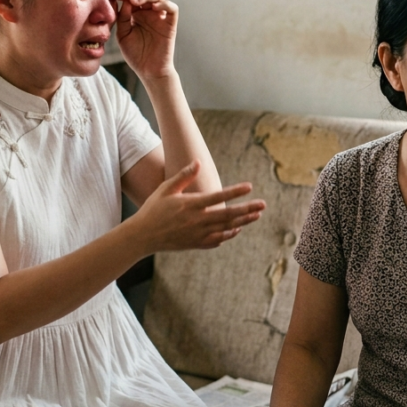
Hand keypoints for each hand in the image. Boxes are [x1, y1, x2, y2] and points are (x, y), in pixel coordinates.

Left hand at [110, 0, 176, 80]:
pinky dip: (164, 4)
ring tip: (135, 1)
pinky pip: (172, 8)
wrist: (149, 71)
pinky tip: (153, 8)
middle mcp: (148, 12)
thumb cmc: (135, 54)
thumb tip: (123, 1)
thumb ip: (122, 18)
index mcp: (136, 13)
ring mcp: (160, 16)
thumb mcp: (123, 35)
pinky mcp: (170, 24)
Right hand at [134, 161, 264, 252]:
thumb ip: (184, 176)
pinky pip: (217, 240)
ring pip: (226, 228)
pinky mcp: (195, 244)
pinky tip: (237, 228)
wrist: (143, 236)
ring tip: (257, 215)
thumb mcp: (166, 188)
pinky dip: (229, 234)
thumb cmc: (154, 209)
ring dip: (243, 221)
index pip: (218, 197)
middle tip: (263, 204)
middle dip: (247, 209)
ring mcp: (197, 234)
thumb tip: (198, 162)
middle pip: (228, 215)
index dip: (235, 192)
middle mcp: (196, 221)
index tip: (249, 186)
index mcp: (190, 205)